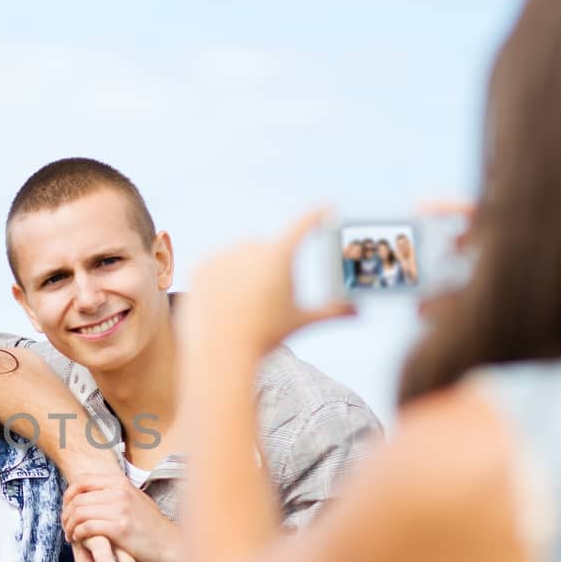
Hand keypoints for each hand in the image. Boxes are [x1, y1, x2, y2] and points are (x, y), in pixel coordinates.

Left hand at [63, 474, 179, 561]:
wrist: (171, 545)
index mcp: (120, 482)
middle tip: (66, 526)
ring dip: (70, 526)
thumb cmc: (152, 526)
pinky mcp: (119, 528)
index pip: (81, 480)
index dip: (68, 495)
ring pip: (79, 513)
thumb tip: (92, 491)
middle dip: (66, 514)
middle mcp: (119, 491)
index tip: (66, 508)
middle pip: (77, 498)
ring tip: (71, 535)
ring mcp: (119, 508)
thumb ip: (115, 492)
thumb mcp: (135, 499)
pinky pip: (87, 528)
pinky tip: (80, 540)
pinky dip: (78, 535)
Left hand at [185, 208, 353, 358]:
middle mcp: (251, 247)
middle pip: (267, 248)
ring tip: (242, 303)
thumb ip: (331, 312)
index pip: (304, 225)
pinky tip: (222, 300)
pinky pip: (218, 263)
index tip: (326, 208)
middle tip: (266, 298)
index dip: (317, 216)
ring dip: (244, 270)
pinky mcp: (202, 263)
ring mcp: (224, 253)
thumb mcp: (300, 321)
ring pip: (241, 256)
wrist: (220, 352)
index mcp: (280, 256)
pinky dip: (222, 277)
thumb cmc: (265, 337)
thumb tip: (358, 311)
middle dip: (270, 266)